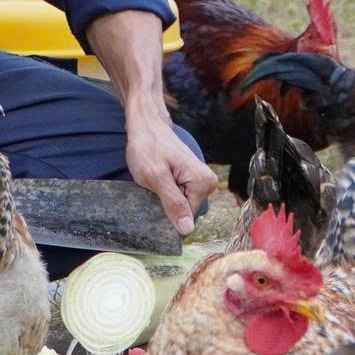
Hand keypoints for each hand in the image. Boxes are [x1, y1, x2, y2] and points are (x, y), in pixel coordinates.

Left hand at [124, 107, 216, 236]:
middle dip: (166, 205)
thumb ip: (173, 204)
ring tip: (154, 181)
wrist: (146, 125)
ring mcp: (200, 181)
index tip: (154, 199)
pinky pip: (180, 196)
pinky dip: (165, 193)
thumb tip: (187, 229)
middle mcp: (207, 183)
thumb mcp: (156, 178)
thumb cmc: (148, 147)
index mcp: (203, 183)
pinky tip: (157, 181)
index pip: (187, 218)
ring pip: (181, 205)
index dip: (167, 214)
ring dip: (164, 198)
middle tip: (153, 186)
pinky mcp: (192, 179)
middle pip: (186, 212)